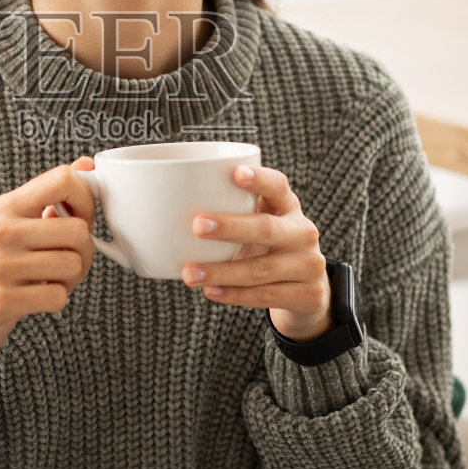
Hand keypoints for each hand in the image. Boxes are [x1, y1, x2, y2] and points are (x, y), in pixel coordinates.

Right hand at [0, 157, 96, 370]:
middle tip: (66, 261)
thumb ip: (49, 197)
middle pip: (78, 230)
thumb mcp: (13, 225)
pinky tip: (36, 298)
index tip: (80, 218)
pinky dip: (56, 301)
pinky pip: (58, 297)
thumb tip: (86, 164)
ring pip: (73, 264)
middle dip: (84, 251)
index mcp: (6, 206)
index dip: (86, 199)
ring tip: (49, 280)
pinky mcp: (1, 300)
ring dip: (71, 280)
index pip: (63, 179)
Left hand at [182, 164, 332, 342]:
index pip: (278, 185)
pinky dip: (236, 295)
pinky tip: (211, 292)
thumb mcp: (257, 223)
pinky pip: (266, 295)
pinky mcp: (308, 294)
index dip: (259, 179)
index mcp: (287, 206)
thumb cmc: (267, 248)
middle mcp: (302, 232)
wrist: (307, 290)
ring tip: (190, 273)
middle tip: (197, 226)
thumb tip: (159, 204)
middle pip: (267, 228)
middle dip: (230, 227)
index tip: (235, 173)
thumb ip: (227, 211)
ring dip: (222, 272)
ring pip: (261, 269)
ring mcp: (308, 265)